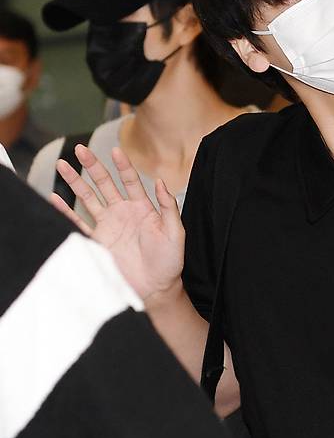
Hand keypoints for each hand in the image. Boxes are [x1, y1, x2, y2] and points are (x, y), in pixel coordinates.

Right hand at [51, 144, 184, 301]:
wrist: (156, 288)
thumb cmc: (170, 261)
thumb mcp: (176, 232)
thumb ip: (168, 207)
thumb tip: (160, 181)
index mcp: (142, 208)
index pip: (130, 180)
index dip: (122, 165)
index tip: (115, 150)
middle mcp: (122, 213)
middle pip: (104, 183)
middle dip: (92, 166)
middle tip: (80, 149)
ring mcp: (108, 226)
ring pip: (88, 198)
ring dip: (75, 182)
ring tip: (62, 165)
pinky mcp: (98, 241)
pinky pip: (78, 223)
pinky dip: (65, 212)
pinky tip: (54, 198)